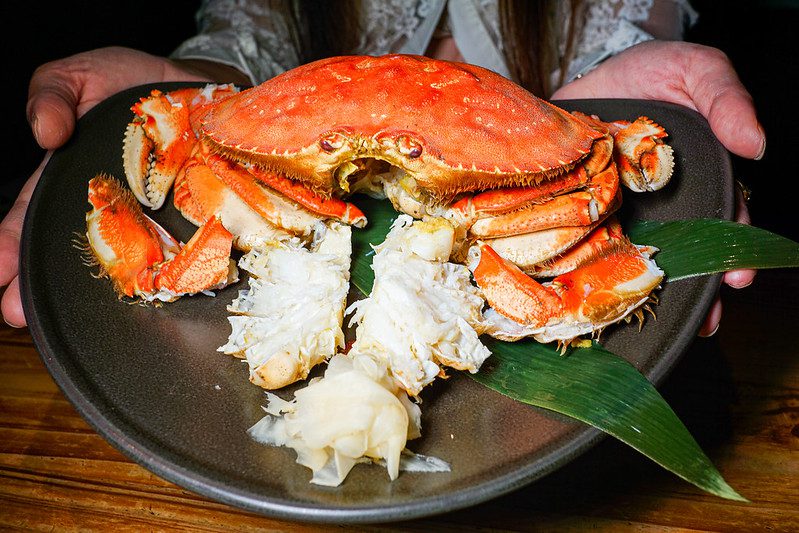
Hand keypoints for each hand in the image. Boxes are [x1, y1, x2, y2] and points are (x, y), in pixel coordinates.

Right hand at [2, 47, 247, 326]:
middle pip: (69, 252)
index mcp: (68, 182)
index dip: (11, 247)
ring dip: (101, 285)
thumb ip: (51, 95)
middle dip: (42, 285)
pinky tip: (157, 285)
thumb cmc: (130, 85)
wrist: (193, 87)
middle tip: (20, 312)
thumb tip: (45, 132)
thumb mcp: (77, 77)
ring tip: (83, 314)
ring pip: (123, 259)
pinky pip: (178, 244)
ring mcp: (148, 217)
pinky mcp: (188, 216)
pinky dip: (169, 265)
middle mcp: (106, 208)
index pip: (31, 221)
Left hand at [551, 40, 759, 336]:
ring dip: (649, 294)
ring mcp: (619, 211)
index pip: (723, 221)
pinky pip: (588, 247)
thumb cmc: (651, 72)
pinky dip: (592, 276)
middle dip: (697, 289)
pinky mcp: (581, 210)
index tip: (737, 276)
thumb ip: (727, 101)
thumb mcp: (697, 72)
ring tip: (657, 323)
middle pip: (684, 253)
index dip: (734, 250)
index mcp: (698, 180)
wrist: (590, 71)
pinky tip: (596, 301)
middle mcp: (661, 204)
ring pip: (638, 261)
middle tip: (705, 320)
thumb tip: (755, 144)